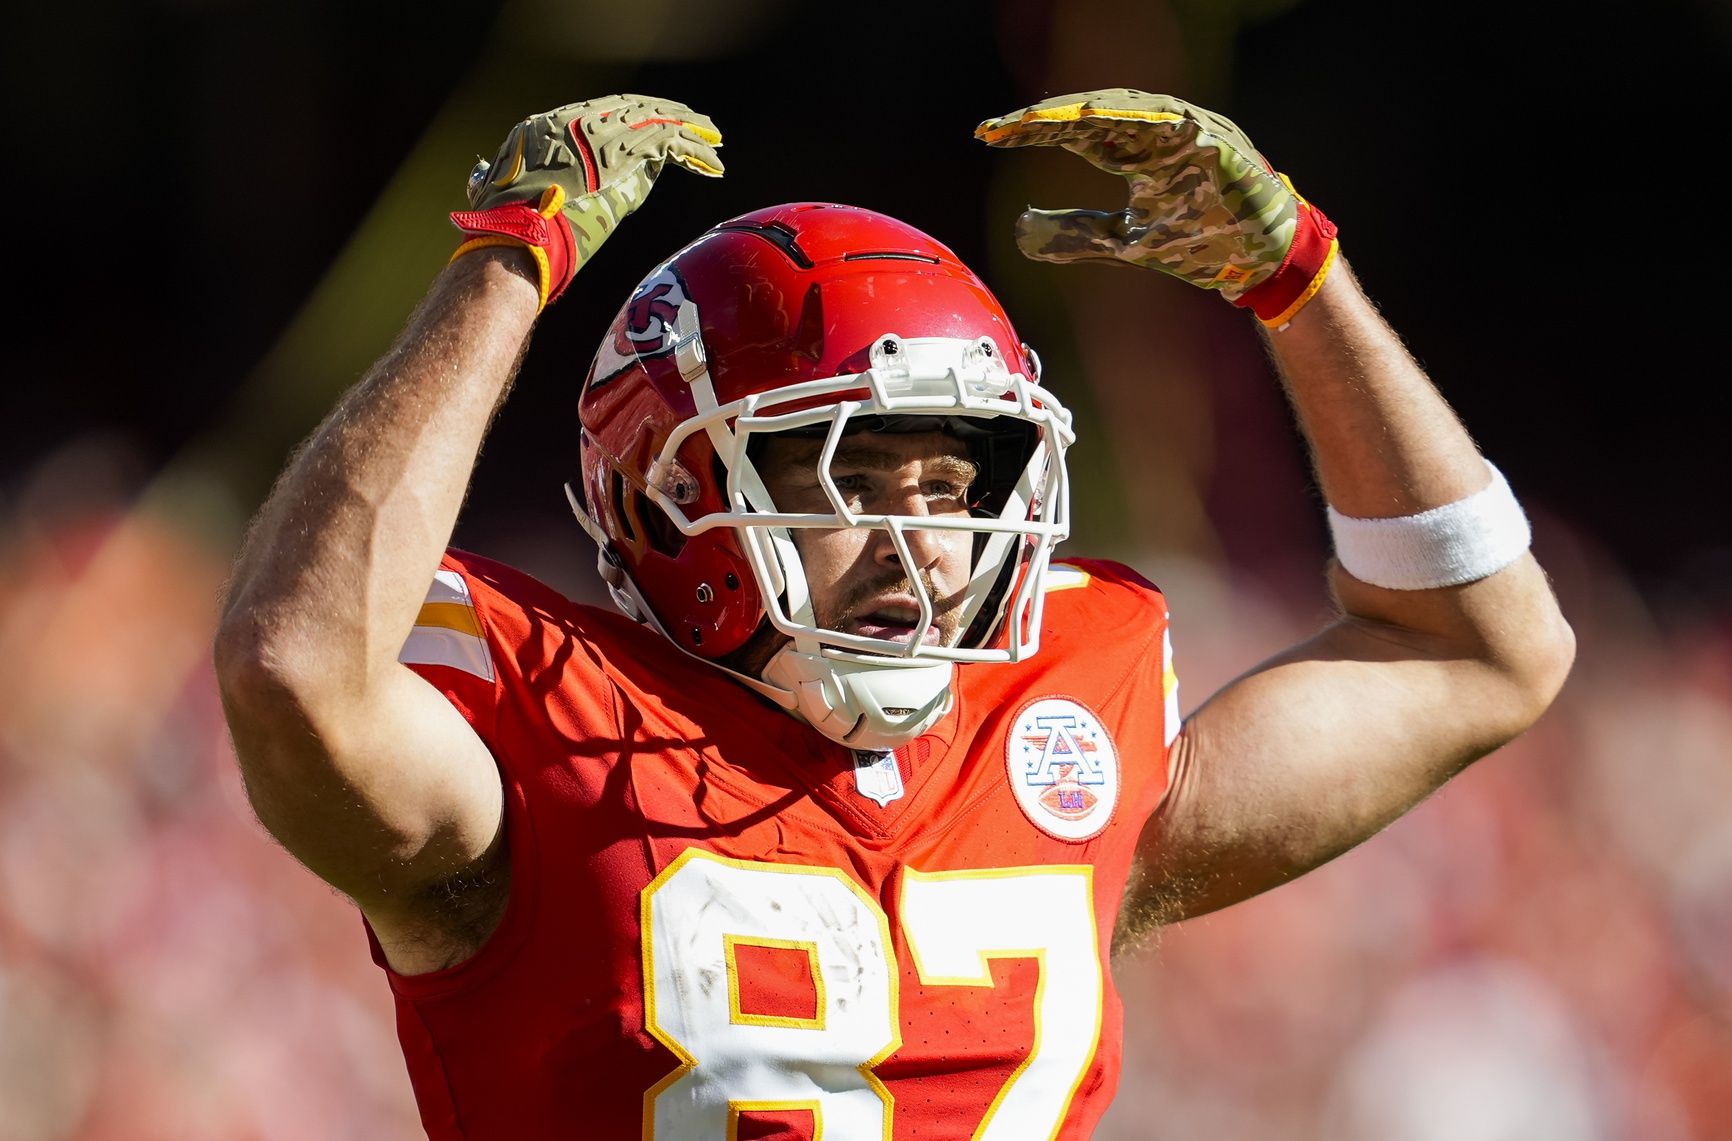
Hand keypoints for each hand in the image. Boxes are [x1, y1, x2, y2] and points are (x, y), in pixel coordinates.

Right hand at [450, 94, 722, 310]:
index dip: (637, 116)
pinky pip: (669, 144)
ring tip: (715, 139)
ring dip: (690, 131)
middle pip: (635, 109)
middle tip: (697, 124)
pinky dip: (695, 153)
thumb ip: (571, 184)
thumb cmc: (519, 231)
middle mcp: (573, 120)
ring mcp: (596, 133)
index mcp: (550, 125)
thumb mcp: (536, 197)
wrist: (515, 235)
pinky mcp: (620, 151)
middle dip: (669, 115)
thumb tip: (608, 189)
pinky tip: (714, 163)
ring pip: (656, 122)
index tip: (661, 121)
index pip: (605, 111)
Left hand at [975, 89, 1336, 326]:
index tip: (987, 135)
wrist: (1262, 259)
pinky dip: (1143, 119)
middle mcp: (1160, 131)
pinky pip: (1177, 125)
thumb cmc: (1200, 241)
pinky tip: (1104, 118)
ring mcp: (1191, 131)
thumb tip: (1021, 230)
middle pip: (1094, 112)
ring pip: (1130, 110)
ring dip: (1086, 111)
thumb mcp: (1125, 243)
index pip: (1075, 132)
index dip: (1032, 131)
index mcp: (1137, 149)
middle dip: (1046, 118)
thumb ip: (1077, 234)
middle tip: (999, 128)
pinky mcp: (1218, 144)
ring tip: (1043, 118)